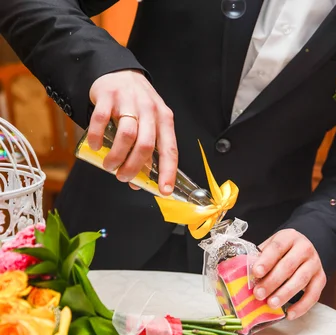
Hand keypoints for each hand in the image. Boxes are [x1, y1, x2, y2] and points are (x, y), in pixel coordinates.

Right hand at [88, 69, 177, 194]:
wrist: (120, 72)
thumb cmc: (137, 104)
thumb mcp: (149, 124)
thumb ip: (146, 151)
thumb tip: (139, 183)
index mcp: (164, 119)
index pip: (170, 149)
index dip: (168, 172)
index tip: (165, 190)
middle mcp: (150, 110)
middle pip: (146, 145)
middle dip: (133, 167)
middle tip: (123, 177)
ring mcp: (129, 101)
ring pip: (127, 135)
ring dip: (116, 156)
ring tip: (109, 166)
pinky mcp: (108, 96)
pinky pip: (101, 120)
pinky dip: (97, 137)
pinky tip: (95, 147)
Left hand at [251, 229, 326, 319]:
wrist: (304, 249)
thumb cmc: (282, 251)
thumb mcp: (271, 247)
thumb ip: (259, 258)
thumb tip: (241, 275)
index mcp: (289, 237)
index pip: (277, 247)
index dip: (266, 260)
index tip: (256, 272)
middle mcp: (305, 248)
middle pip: (289, 265)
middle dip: (272, 281)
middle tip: (259, 294)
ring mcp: (315, 263)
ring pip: (301, 279)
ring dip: (285, 294)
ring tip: (272, 304)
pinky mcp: (321, 278)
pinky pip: (313, 294)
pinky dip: (302, 306)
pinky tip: (290, 314)